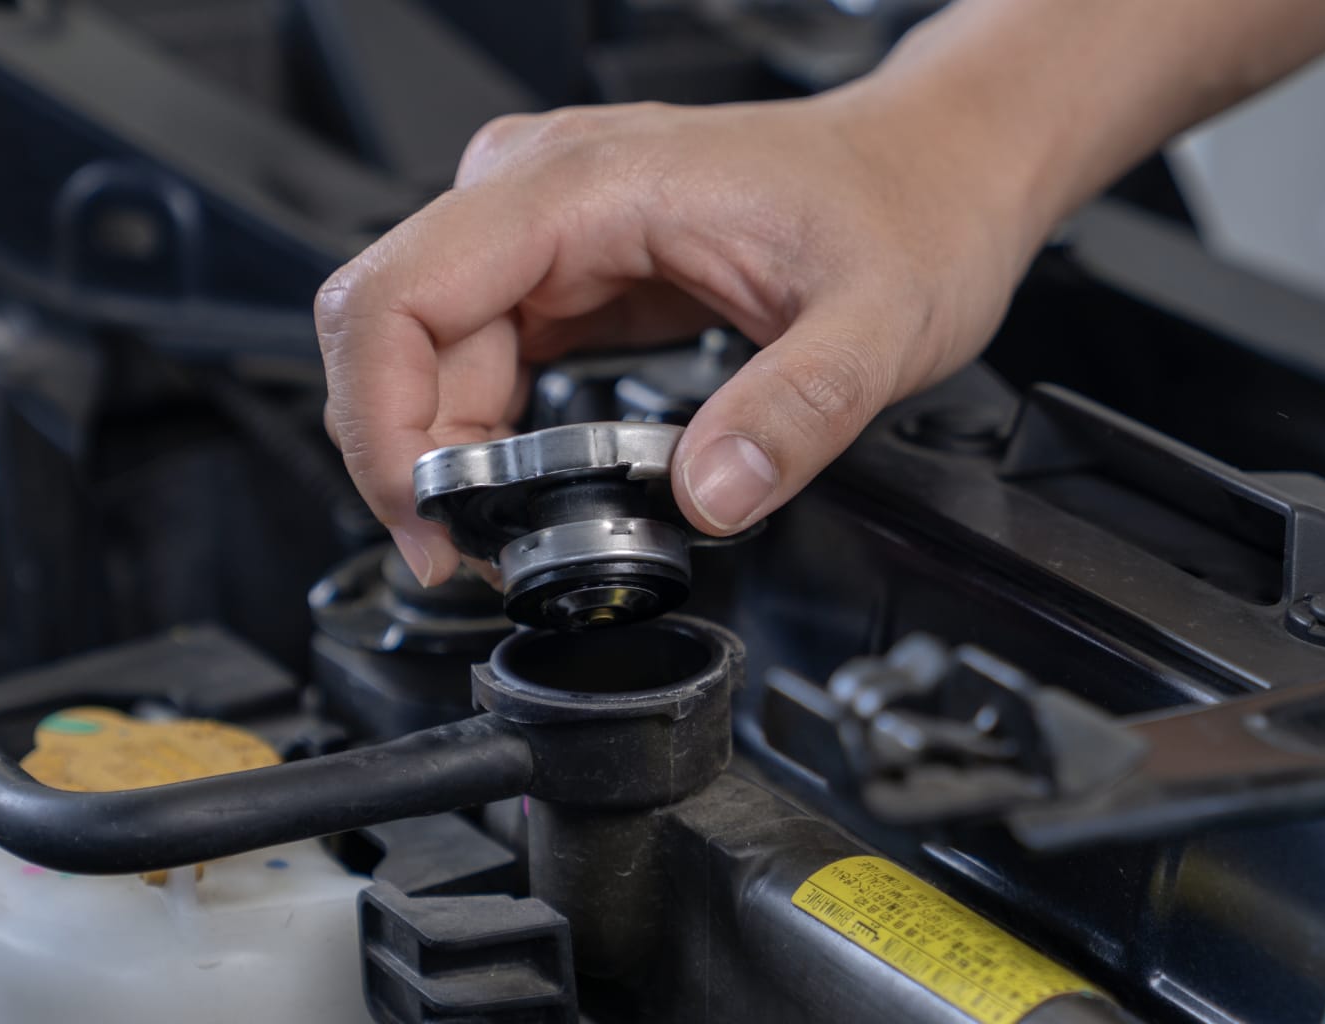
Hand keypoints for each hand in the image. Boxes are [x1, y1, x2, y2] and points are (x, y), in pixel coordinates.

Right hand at [314, 92, 1038, 584]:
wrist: (941, 167)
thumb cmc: (909, 207)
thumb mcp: (878, 326)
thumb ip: (794, 415)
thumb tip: (710, 499)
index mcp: (586, 186)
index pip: (395, 297)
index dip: (383, 430)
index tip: (435, 528)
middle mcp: (541, 190)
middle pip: (389, 332)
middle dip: (408, 463)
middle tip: (476, 561)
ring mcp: (547, 228)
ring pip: (426, 353)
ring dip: (446, 458)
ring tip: (515, 537)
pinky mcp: (568, 268)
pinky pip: (477, 354)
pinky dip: (483, 436)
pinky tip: (529, 488)